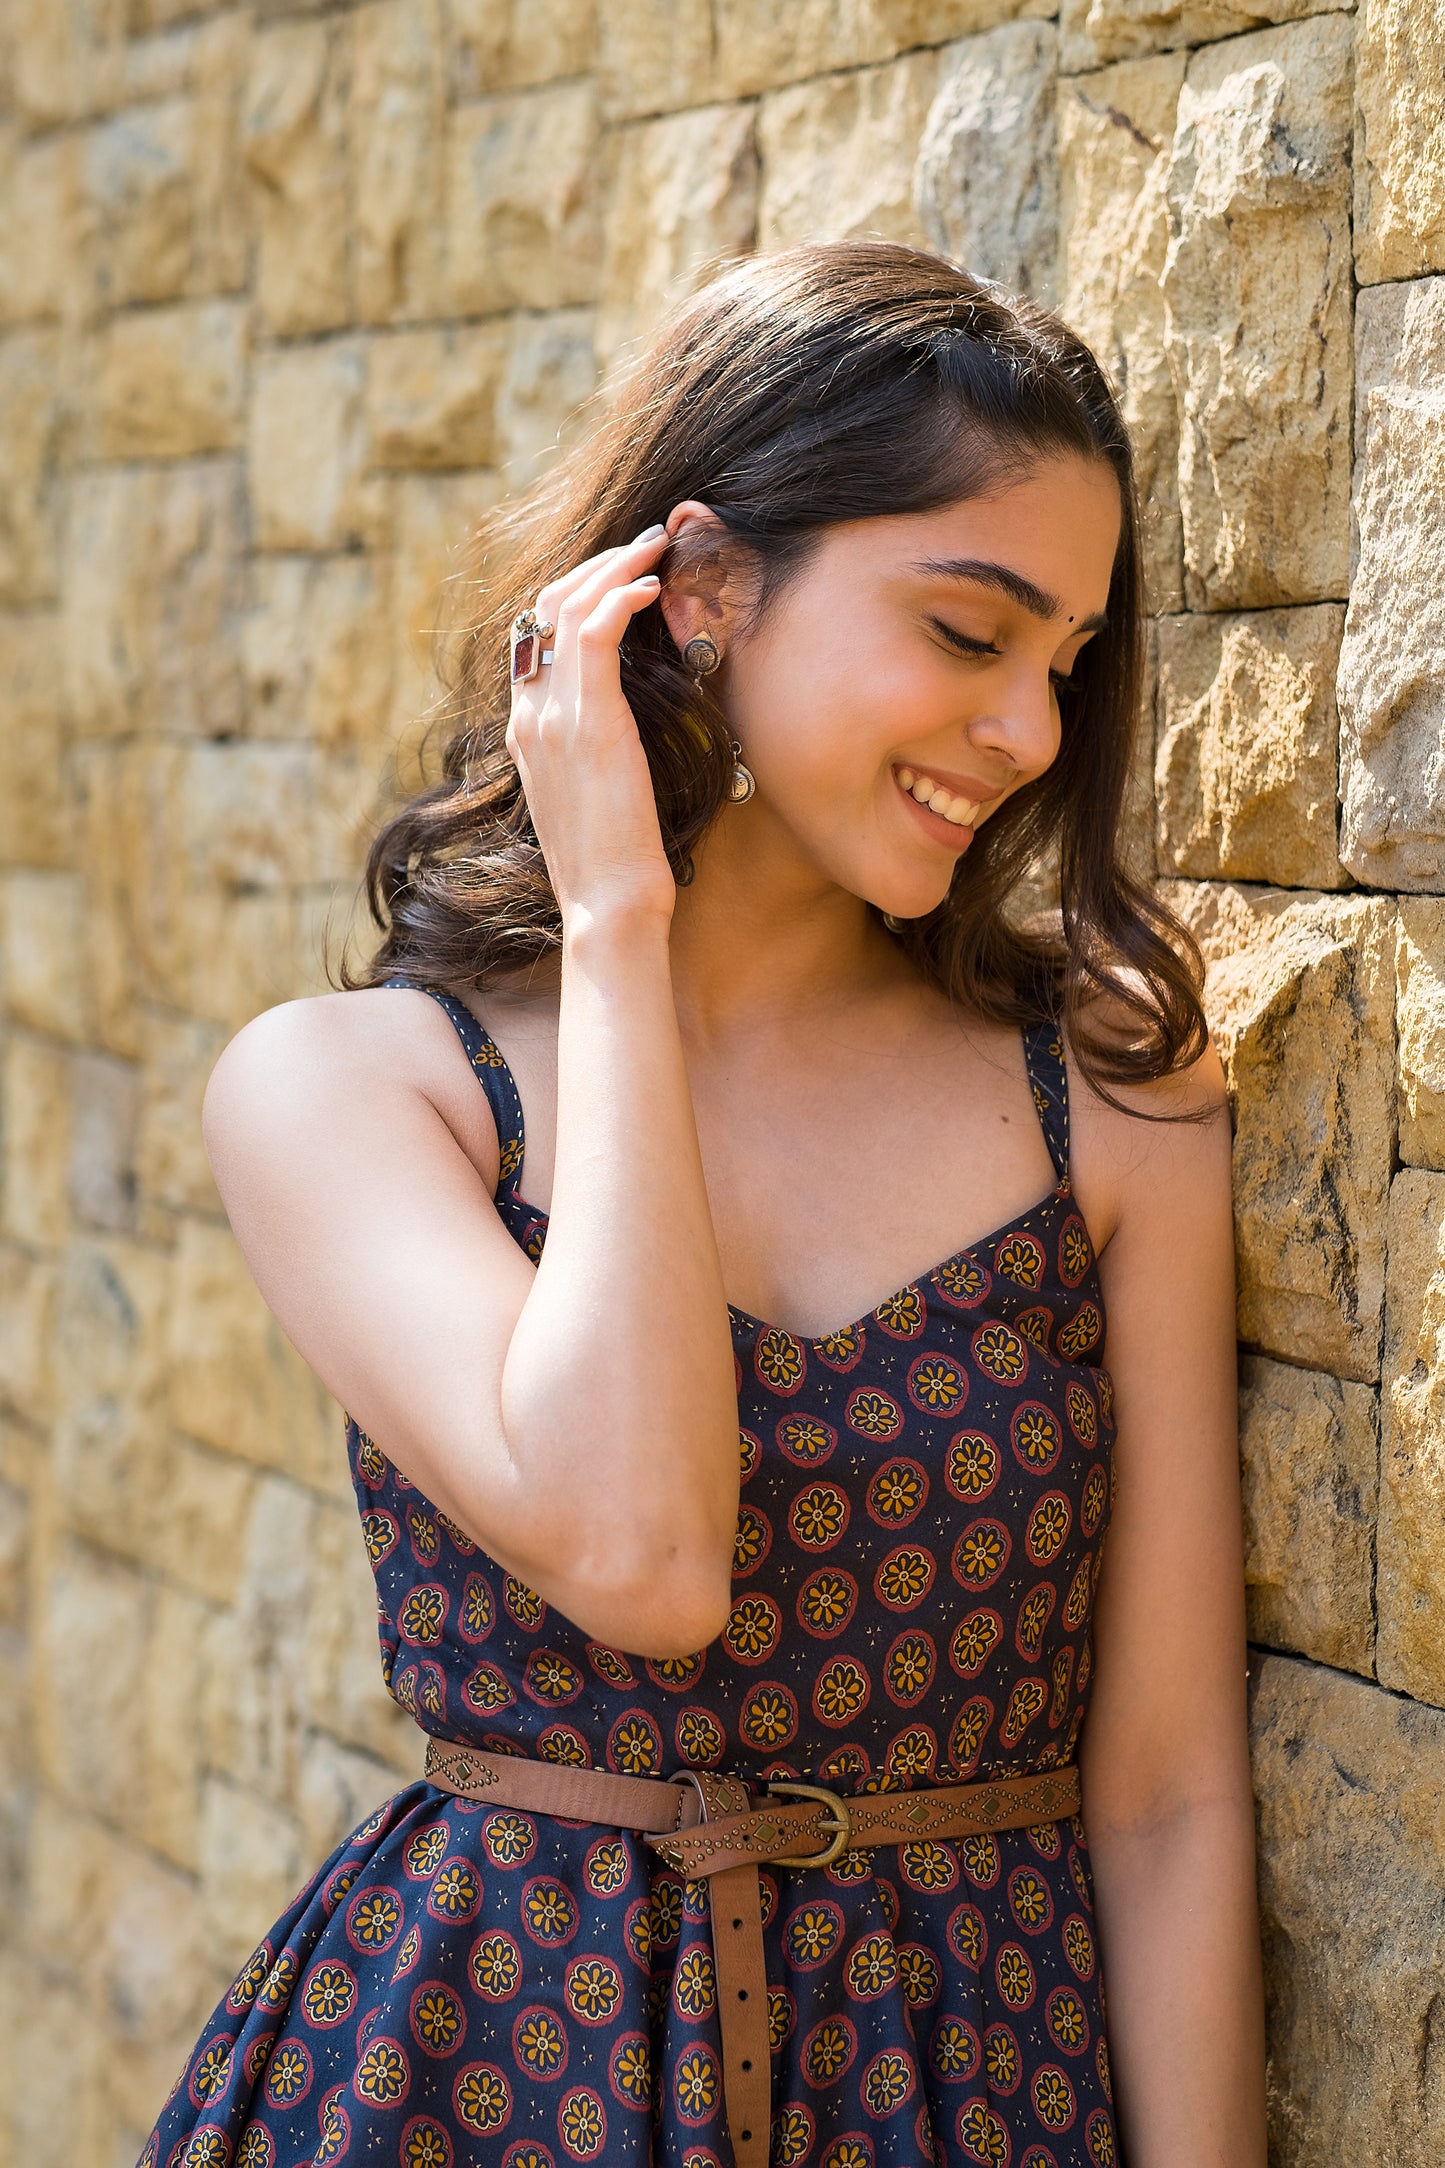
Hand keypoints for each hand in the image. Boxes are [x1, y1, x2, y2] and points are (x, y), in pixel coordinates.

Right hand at [506, 529, 677, 930]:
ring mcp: (552, 717)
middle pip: (544, 608)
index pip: (535, 636)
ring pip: (568, 607)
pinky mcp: (588, 721)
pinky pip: (594, 633)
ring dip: (614, 565)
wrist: (607, 903)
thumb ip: (594, 752)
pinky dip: (621, 596)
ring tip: (657, 548)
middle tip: (644, 544)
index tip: (622, 572)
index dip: (577, 591)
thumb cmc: (613, 862)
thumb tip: (623, 730)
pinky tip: (653, 586)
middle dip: (594, 564)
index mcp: (526, 730)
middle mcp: (529, 716)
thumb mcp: (594, 795)